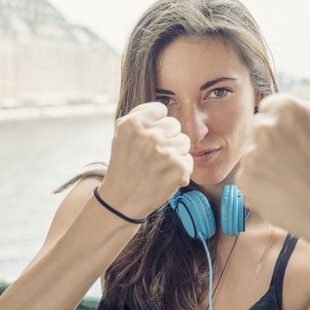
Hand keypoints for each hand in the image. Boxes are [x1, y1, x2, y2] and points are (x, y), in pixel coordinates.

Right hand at [100, 102, 192, 218]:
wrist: (121, 200)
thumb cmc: (123, 166)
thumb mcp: (121, 135)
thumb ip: (140, 117)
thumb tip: (162, 109)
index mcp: (133, 123)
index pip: (161, 109)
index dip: (156, 124)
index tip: (149, 137)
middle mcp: (149, 135)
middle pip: (174, 124)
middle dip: (167, 138)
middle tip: (153, 155)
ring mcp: (165, 151)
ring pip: (184, 141)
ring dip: (175, 152)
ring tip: (159, 165)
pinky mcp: (179, 168)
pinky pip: (189, 160)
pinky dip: (180, 169)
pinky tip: (165, 176)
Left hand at [236, 94, 309, 257]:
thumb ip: (303, 110)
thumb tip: (284, 109)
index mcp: (287, 109)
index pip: (268, 107)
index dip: (279, 124)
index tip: (289, 138)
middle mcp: (265, 127)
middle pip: (257, 130)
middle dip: (269, 142)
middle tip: (291, 162)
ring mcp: (252, 153)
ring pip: (251, 153)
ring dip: (264, 163)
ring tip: (289, 179)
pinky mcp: (244, 178)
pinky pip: (247, 176)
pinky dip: (259, 183)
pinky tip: (280, 191)